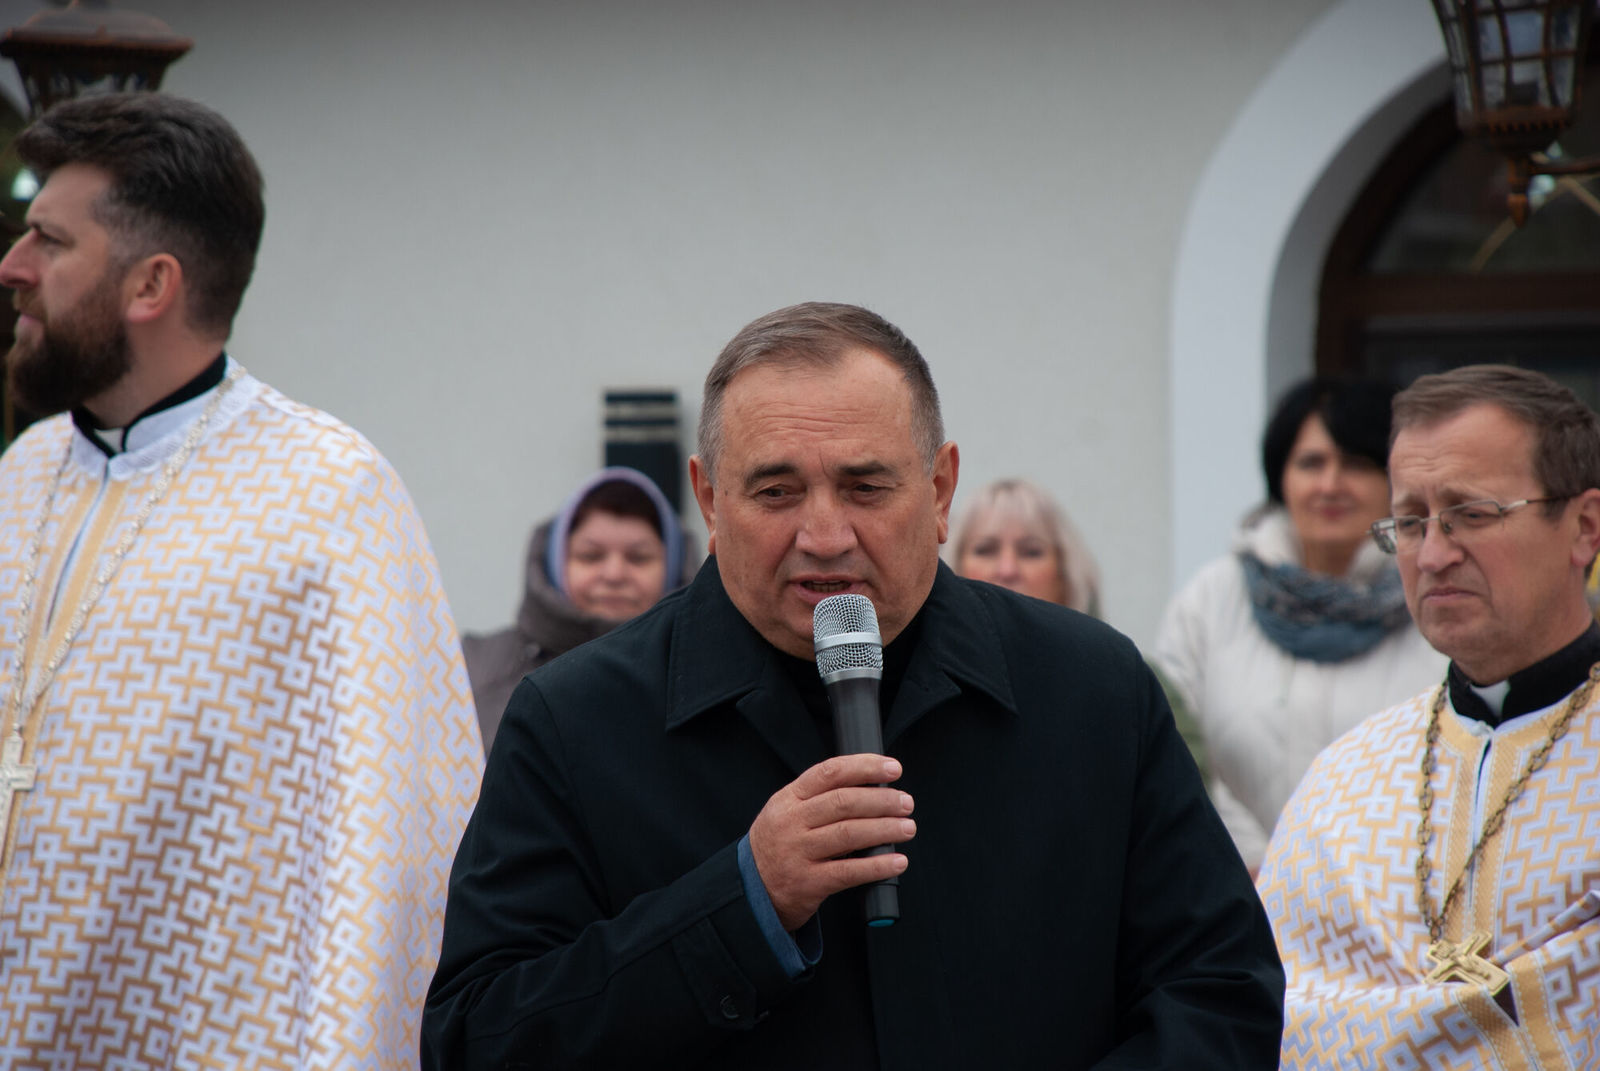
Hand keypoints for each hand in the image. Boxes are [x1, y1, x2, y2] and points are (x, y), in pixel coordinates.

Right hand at [747, 754, 913, 931]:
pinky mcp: (808, 883)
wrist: (750, 890)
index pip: (830, 772)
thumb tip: (873, 787)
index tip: (893, 769)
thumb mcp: (786, 812)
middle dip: (882, 800)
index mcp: (789, 798)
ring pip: (849, 834)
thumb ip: (819, 798)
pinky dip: (877, 866)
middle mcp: (792, 822)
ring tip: (907, 827)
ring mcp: (798, 853)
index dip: (865, 767)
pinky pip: (849, 872)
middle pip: (844, 803)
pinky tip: (897, 861)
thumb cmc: (778, 845)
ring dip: (885, 829)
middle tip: (906, 802)